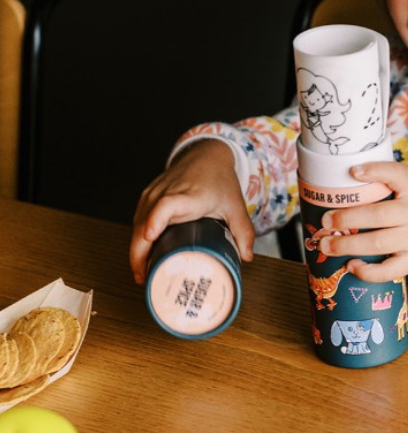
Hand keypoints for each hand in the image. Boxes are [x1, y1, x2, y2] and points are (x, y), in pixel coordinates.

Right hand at [129, 140, 254, 283]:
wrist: (206, 154)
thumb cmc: (219, 179)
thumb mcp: (235, 204)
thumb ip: (243, 231)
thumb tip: (247, 257)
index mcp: (188, 195)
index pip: (167, 205)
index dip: (156, 220)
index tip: (150, 236)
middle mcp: (166, 193)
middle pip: (144, 221)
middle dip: (139, 253)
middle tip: (146, 278)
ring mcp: (153, 194)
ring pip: (137, 223)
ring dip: (135, 249)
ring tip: (143, 274)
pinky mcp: (147, 196)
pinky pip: (137, 219)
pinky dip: (136, 238)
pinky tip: (142, 256)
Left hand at [317, 161, 407, 281]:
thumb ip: (391, 184)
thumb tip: (347, 180)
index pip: (397, 174)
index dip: (375, 171)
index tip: (353, 172)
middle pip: (378, 215)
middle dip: (346, 218)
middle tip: (326, 221)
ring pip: (377, 244)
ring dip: (347, 245)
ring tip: (327, 245)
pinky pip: (387, 270)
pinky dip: (366, 271)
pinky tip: (351, 266)